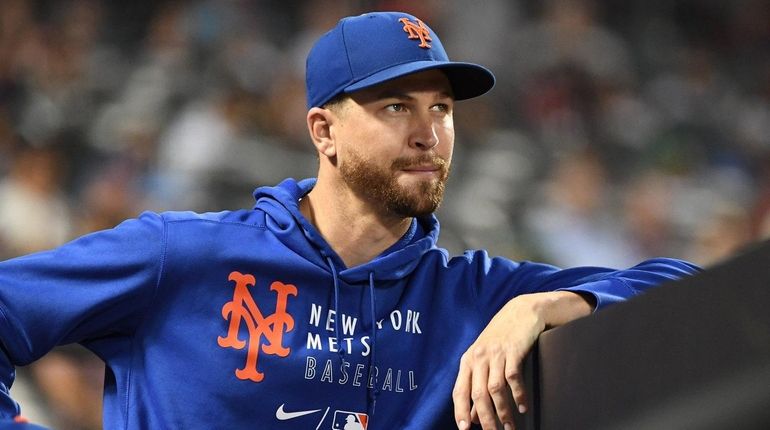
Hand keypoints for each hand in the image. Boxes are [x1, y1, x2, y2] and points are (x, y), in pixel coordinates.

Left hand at [452, 291, 593, 429]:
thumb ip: (477, 384)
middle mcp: (479, 357)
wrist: (521, 312)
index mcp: (468, 360)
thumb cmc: (501, 337)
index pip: (459, 390)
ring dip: (503, 411)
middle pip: (478, 394)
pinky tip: (523, 407)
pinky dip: (518, 395)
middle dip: (485, 418)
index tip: (464, 428)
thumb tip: (473, 415)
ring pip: (495, 389)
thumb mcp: (484, 358)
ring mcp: (496, 353)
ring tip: (510, 427)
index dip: (460, 410)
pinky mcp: (513, 350)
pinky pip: (513, 378)